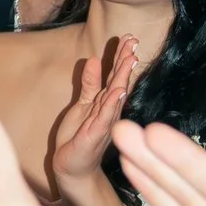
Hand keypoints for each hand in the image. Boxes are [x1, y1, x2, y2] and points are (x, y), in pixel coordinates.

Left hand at [48, 34, 139, 186]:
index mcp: (105, 101)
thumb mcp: (82, 104)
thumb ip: (89, 84)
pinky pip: (105, 116)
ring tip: (130, 58)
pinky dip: (112, 103)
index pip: (115, 75)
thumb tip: (93, 58)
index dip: (121, 57)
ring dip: (123, 77)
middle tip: (134, 40)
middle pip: (119, 81)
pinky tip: (119, 91)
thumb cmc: (78, 136)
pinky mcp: (96, 134)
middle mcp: (109, 110)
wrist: (72, 167)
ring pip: (115, 95)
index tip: (129, 38)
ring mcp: (105, 121)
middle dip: (126, 61)